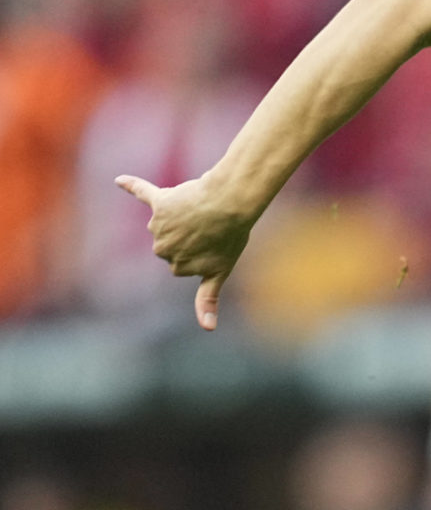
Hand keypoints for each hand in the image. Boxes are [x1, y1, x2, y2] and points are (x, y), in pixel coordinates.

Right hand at [115, 173, 252, 330]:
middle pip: (175, 242)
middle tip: (212, 227)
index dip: (204, 249)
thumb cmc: (230, 237)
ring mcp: (159, 226)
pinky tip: (120, 180)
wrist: (231, 207)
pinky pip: (142, 192)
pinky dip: (132, 186)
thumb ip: (209, 298)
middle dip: (192, 234)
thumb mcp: (220, 271)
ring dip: (187, 215)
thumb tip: (209, 329)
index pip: (186, 260)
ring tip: (205, 212)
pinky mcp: (161, 202)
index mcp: (176, 266)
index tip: (216, 245)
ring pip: (170, 222)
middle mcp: (162, 249)